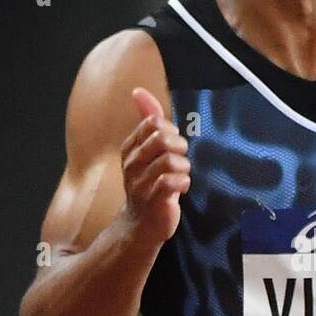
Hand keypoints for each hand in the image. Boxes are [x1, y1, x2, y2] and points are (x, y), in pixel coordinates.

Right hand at [119, 87, 190, 244]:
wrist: (141, 224)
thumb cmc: (149, 182)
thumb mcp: (147, 149)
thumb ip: (146, 120)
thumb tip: (138, 91)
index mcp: (130, 148)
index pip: (152, 122)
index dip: (170, 130)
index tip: (171, 145)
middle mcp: (132, 164)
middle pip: (162, 139)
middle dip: (179, 147)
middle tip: (179, 160)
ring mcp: (141, 183)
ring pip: (171, 161)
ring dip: (184, 167)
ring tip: (180, 176)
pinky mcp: (154, 200)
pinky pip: (173, 182)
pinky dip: (183, 183)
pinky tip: (181, 188)